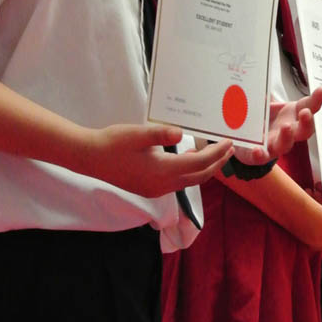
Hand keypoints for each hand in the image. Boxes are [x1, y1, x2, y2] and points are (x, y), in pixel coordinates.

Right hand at [82, 123, 233, 197]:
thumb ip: (161, 134)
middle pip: (199, 176)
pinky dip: (191, 171)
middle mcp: (162, 185)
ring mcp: (156, 189)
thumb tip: (181, 132)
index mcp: (162, 171)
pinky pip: (178, 182)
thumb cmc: (113, 143)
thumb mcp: (138, 134)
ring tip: (217, 153)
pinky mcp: (150, 188)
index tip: (229, 141)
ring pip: (190, 181)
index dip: (217, 153)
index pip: (199, 163)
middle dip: (217, 163)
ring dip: (205, 168)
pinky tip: (191, 158)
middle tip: (231, 149)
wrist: (90, 158)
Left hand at [228, 87, 321, 164]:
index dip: (316, 100)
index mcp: (292, 115)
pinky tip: (257, 150)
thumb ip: (266, 88)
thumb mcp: (266, 99)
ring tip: (286, 127)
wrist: (245, 138)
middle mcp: (288, 131)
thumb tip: (262, 72)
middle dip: (307, 122)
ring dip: (287, 136)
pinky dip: (261, 154)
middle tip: (305, 113)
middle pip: (304, 130)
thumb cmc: (261, 116)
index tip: (321, 90)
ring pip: (286, 145)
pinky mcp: (260, 155)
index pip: (309, 106)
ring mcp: (275, 145)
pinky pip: (261, 158)